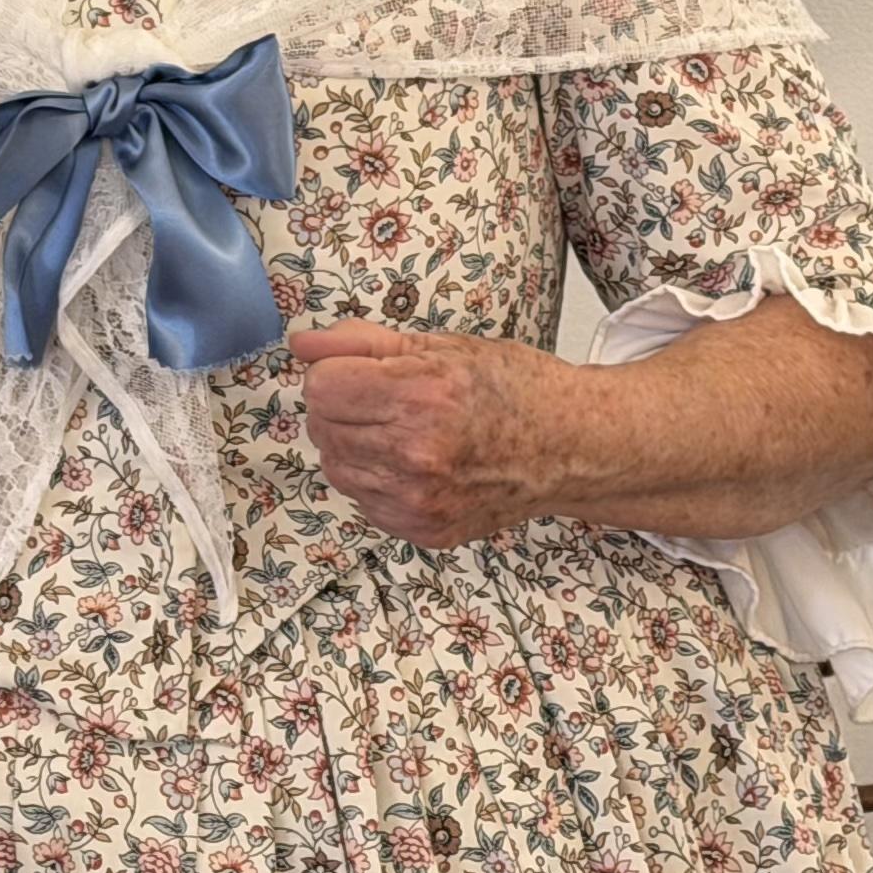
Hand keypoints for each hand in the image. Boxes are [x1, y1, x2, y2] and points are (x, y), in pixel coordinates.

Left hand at [285, 321, 575, 548]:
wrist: (571, 446)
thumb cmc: (512, 388)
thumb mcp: (440, 346)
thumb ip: (360, 342)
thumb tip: (301, 344)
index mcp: (421, 397)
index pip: (321, 387)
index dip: (335, 372)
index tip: (362, 371)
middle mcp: (417, 454)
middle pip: (322, 425)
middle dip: (343, 406)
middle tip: (389, 399)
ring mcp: (420, 500)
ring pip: (335, 465)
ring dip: (353, 444)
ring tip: (402, 431)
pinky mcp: (424, 530)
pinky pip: (362, 499)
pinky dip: (375, 479)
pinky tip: (414, 463)